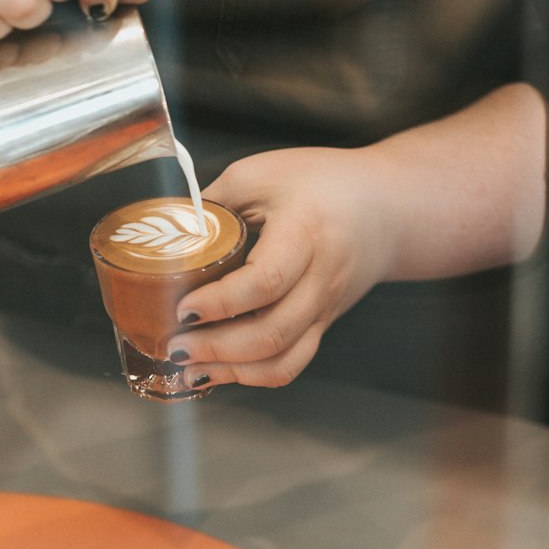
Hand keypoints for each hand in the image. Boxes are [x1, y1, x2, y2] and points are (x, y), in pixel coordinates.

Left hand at [165, 148, 396, 389]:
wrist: (386, 207)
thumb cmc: (322, 182)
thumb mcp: (262, 174)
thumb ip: (213, 202)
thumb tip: (162, 231)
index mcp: (306, 234)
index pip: (265, 281)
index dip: (219, 302)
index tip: (182, 306)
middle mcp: (320, 280)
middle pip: (272, 333)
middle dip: (215, 348)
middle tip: (174, 344)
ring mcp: (324, 310)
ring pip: (282, 361)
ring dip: (231, 371)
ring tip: (188, 367)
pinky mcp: (321, 325)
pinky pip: (290, 363)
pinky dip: (250, 374)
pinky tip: (216, 370)